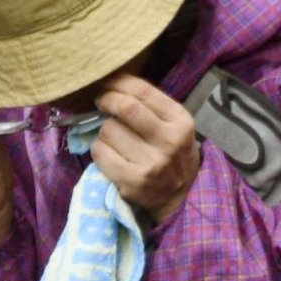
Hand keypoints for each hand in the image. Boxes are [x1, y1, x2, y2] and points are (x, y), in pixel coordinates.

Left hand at [90, 76, 201, 225]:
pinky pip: (100, 153)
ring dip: (104, 131)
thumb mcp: (175, 126)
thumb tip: (112, 84)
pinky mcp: (134, 181)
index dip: (118, 83)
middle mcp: (169, 140)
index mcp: (180, 121)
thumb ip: (150, 106)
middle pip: (124, 107)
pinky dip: (99, 150)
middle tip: (101, 103)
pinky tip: (108, 155)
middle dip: (106, 100)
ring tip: (113, 139)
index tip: (108, 84)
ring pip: (108, 130)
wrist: (181, 197)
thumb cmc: (172, 155)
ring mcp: (152, 163)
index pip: (142, 91)